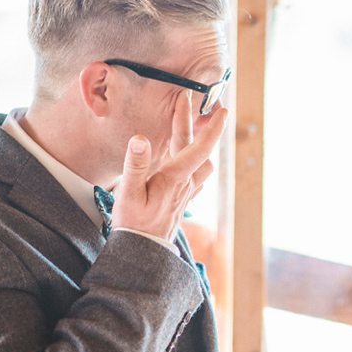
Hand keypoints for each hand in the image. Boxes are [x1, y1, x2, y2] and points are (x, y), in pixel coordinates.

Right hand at [113, 91, 227, 241]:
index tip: (223, 110)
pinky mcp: (181, 199)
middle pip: (194, 147)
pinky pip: (194, 175)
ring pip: (198, 161)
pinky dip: (191, 159)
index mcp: (175, 178)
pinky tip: (183, 156)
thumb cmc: (134, 224)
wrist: (143, 252)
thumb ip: (135, 165)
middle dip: (191, 121)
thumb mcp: (128, 193)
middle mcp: (185, 184)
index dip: (212, 128)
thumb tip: (141, 139)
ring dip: (194, 142)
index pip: (199, 148)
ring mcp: (185, 192)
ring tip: (186, 125)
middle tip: (186, 98)